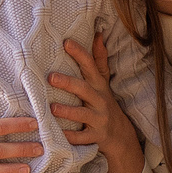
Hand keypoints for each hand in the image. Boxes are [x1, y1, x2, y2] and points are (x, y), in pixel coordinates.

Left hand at [47, 35, 145, 172]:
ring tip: (52, 108)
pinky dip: (71, 137)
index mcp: (98, 85)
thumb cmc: (104, 103)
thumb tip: (97, 34)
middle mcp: (100, 100)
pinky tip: (59, 135)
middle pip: (85, 89)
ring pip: (83, 115)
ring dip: (67, 111)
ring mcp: (98, 119)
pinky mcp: (96, 137)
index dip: (80, 53)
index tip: (66, 42)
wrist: (121, 136)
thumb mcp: (103, 82)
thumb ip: (98, 59)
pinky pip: (82, 138)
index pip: (90, 66)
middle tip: (51, 77)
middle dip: (68, 83)